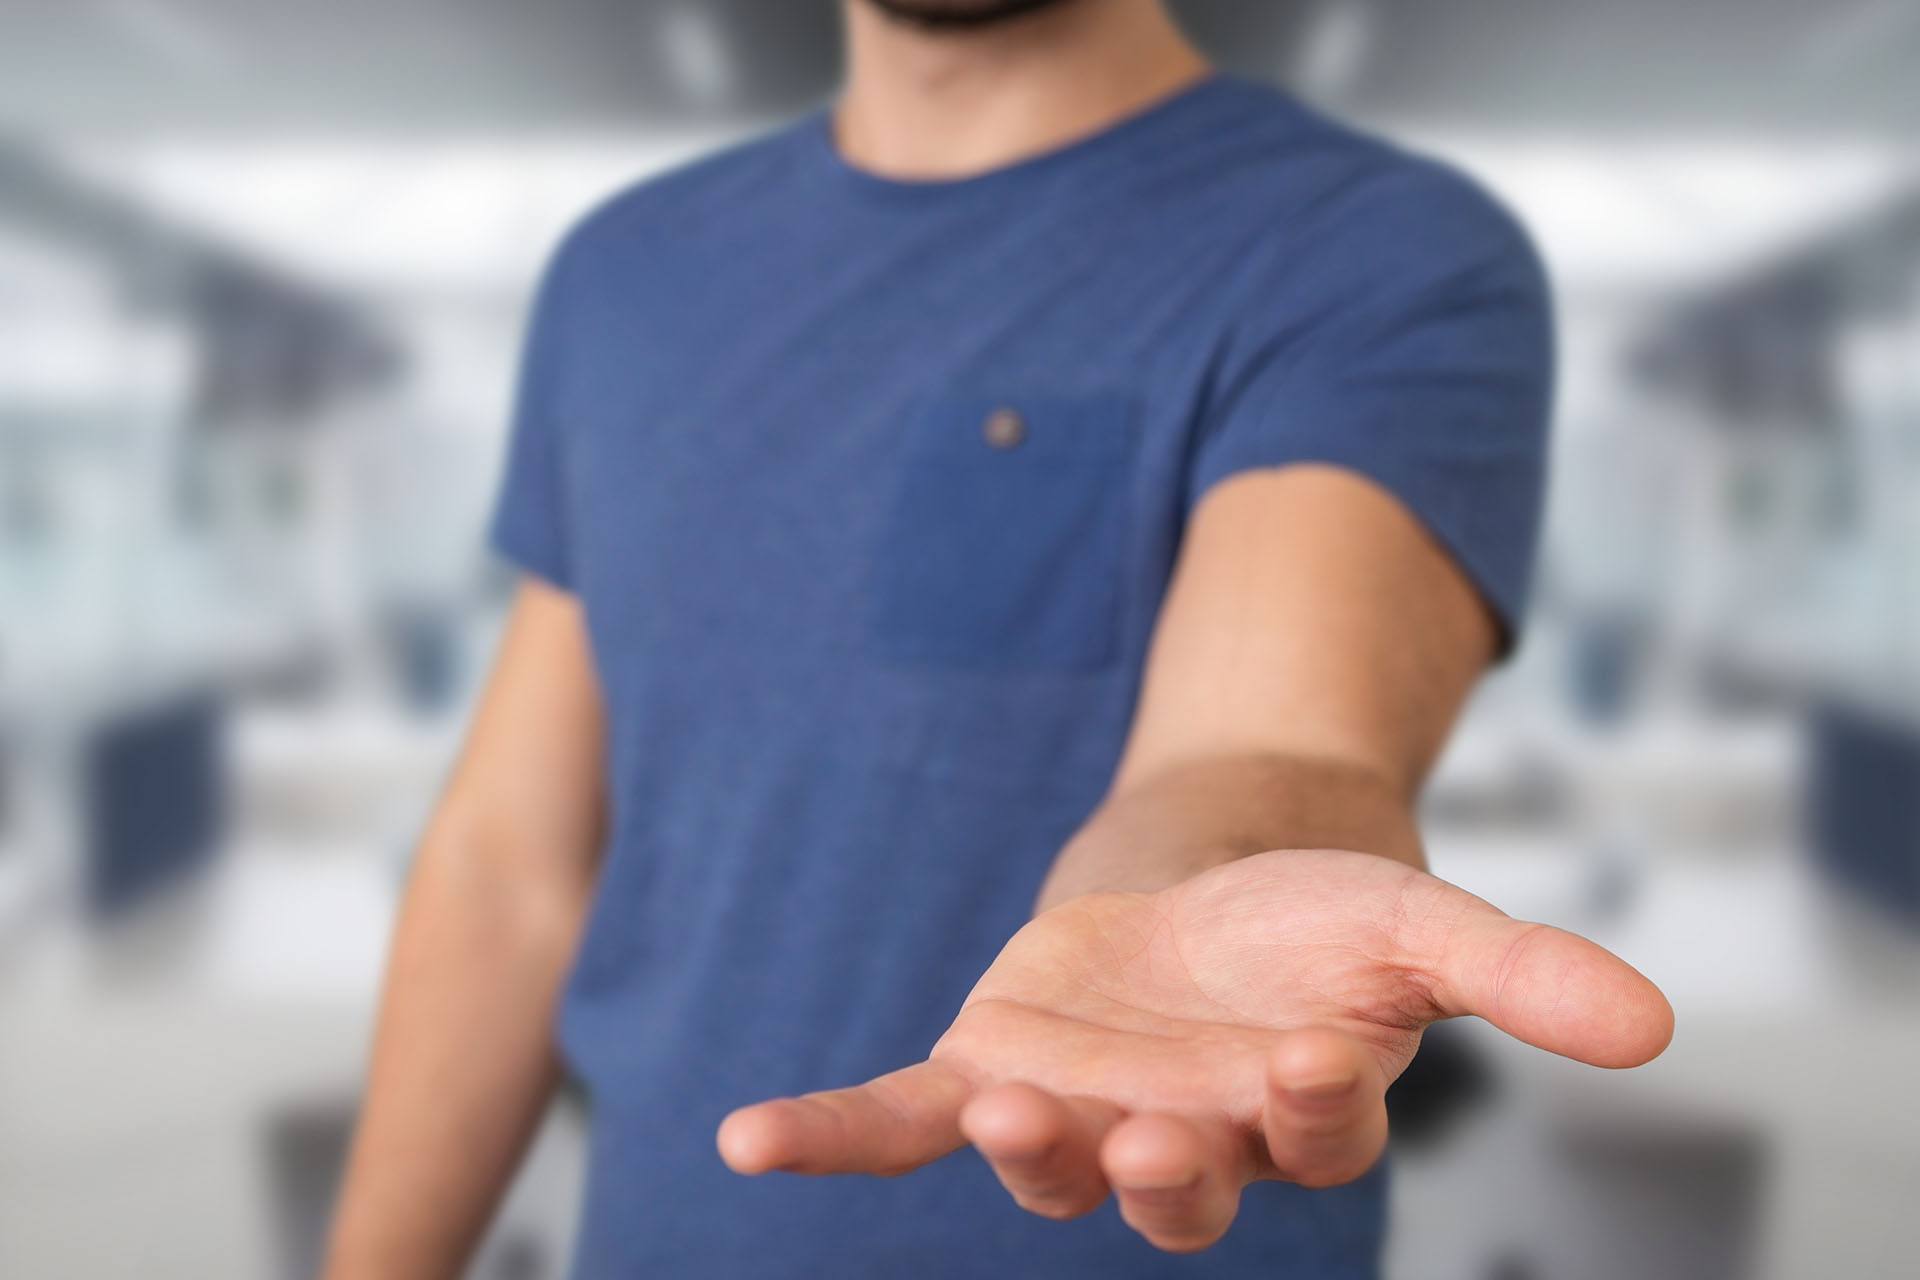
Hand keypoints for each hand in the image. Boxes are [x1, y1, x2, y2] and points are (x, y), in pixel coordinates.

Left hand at [717, 849, 1672, 1251]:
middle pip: (1173, 1183)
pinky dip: (832, 1137)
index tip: (1313, 1058)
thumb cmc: (1319, 913)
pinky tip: (746, 1143)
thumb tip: (1655, 1022)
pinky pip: (898, 1120)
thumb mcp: (1421, 918)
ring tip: (1002, 1103)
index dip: (1311, 1105)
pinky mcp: (985, 1066)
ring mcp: (1076, 1111)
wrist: (1209, 869)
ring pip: (1049, 1156)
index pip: (1309, 1133)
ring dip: (1022, 1145)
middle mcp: (1183, 1138)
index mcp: (1294, 1111)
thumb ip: (1524, 971)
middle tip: (1150, 1135)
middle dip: (1161, 1168)